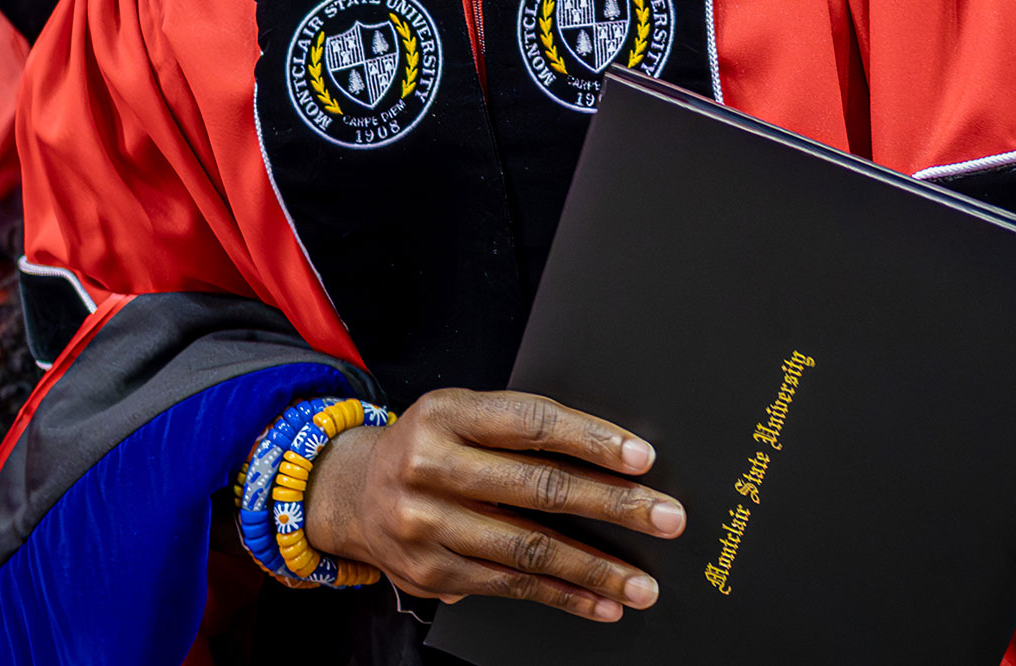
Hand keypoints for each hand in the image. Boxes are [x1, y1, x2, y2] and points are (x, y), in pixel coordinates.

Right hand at [304, 389, 684, 622]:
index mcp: (446, 413)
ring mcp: (428, 524)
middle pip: (538, 488)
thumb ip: (519, 430)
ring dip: (596, 568)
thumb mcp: (460, 415)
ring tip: (643, 582)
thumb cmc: (428, 446)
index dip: (590, 440)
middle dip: (612, 505)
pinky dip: (563, 596)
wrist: (351, 492)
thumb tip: (610, 457)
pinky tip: (601, 602)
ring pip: (529, 548)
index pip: (530, 423)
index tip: (641, 458)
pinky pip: (511, 586)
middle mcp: (431, 466)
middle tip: (664, 517)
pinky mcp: (432, 573)